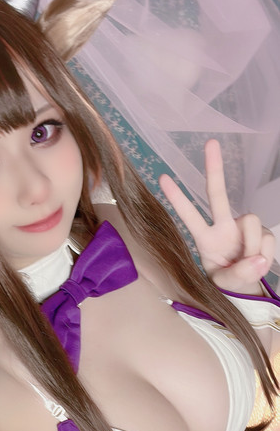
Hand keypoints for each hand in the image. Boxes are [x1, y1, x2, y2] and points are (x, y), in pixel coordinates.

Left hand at [159, 139, 275, 293]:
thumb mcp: (225, 284)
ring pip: (251, 222)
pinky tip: (260, 263)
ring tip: (249, 265)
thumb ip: (239, 274)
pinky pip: (267, 239)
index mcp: (206, 239)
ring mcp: (243, 227)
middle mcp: (223, 227)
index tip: (163, 178)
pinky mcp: (262, 231)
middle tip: (210, 142)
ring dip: (253, 247)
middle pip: (217, 194)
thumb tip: (258, 260)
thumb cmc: (227, 281)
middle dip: (214, 168)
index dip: (178, 198)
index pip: (189, 215)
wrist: (247, 288)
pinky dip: (265, 255)